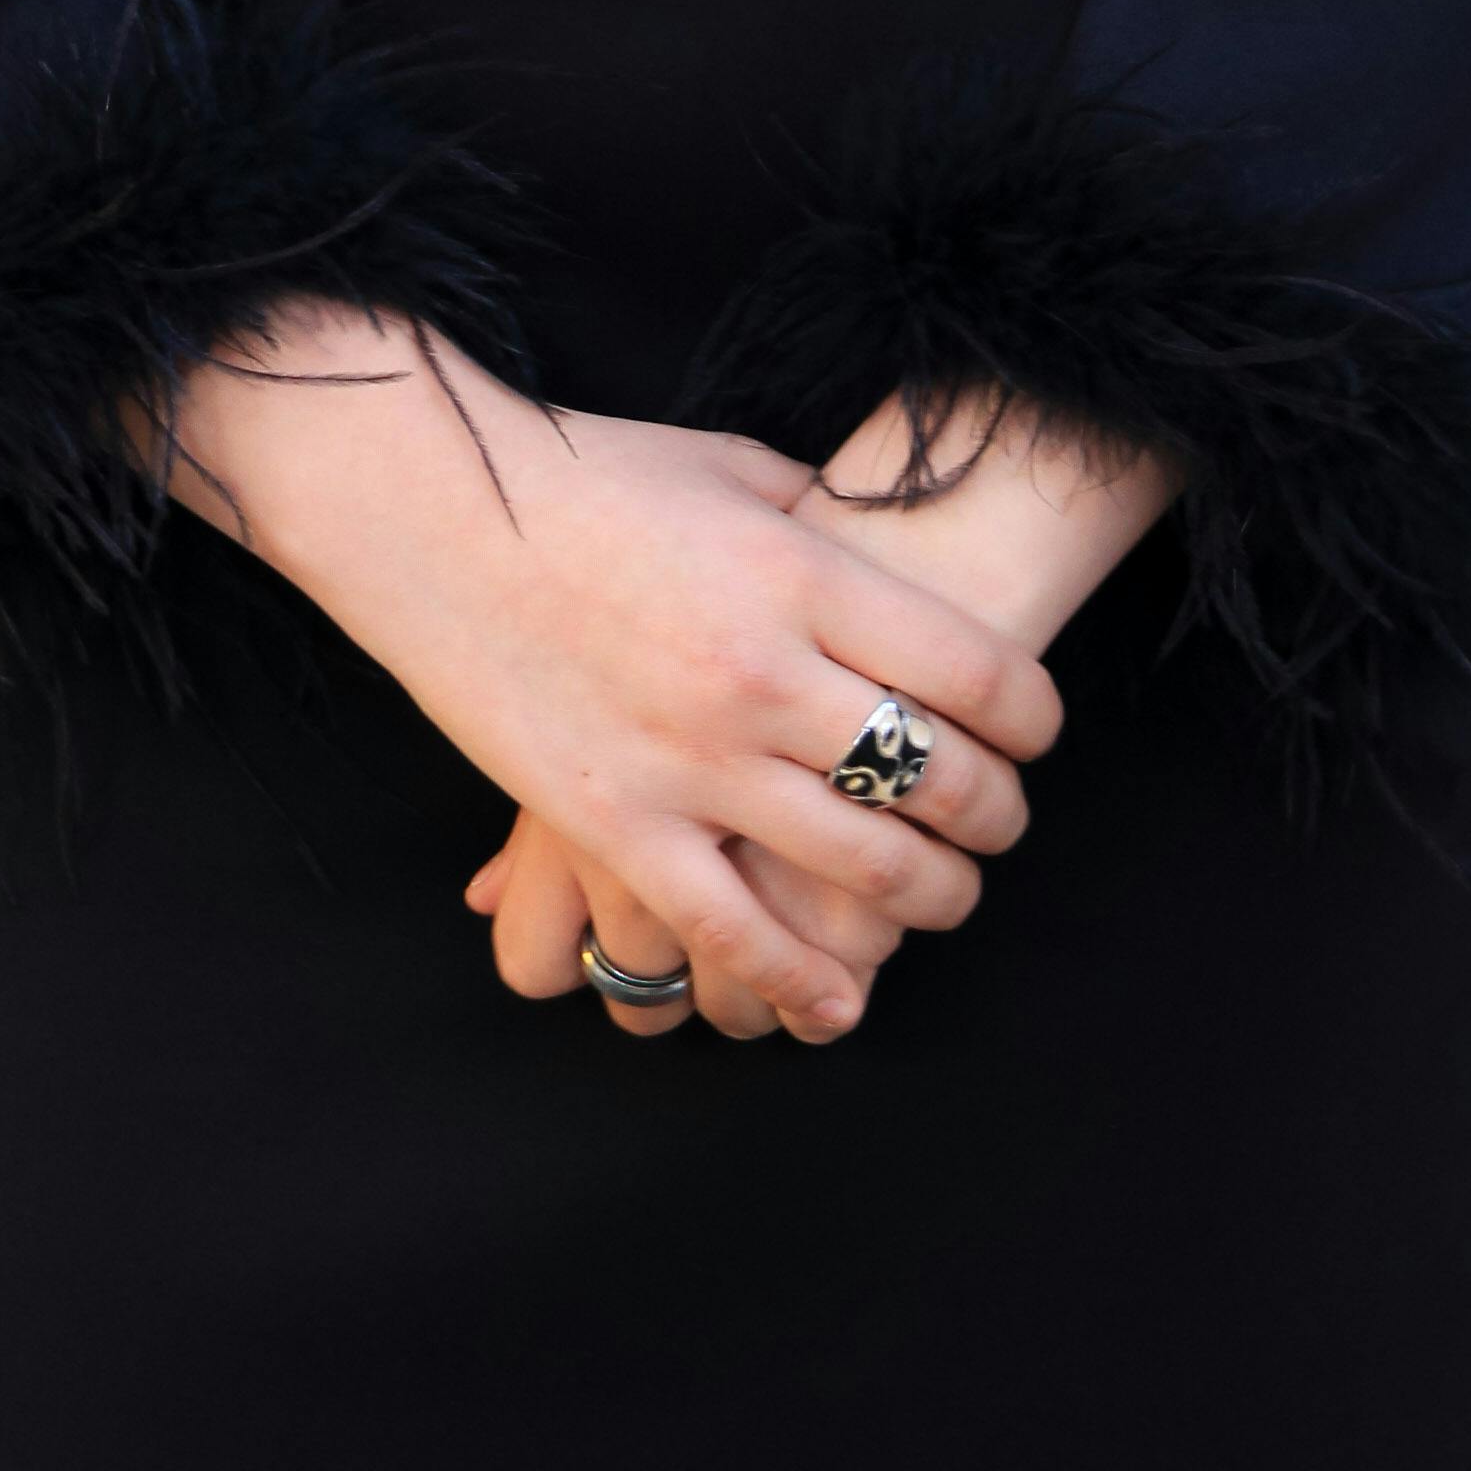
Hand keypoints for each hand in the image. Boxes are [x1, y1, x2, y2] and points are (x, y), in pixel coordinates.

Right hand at [168, 312, 1059, 1042]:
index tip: (1037, 735)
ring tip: (942, 893)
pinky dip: (802, 981)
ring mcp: (690, 758)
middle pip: (940, 776)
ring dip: (930, 896)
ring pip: (862, 866)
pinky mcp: (615, 824)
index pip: (979, 673)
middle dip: (996, 815)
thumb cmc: (588, 474)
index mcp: (802, 574)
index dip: (1036, 720)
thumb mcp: (733, 470)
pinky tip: (842, 1000)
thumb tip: (891, 552)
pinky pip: (730, 933)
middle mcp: (763, 673)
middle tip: (999, 821)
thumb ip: (821, 524)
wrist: (432, 507)